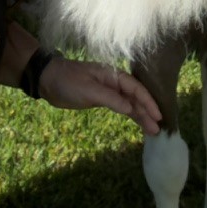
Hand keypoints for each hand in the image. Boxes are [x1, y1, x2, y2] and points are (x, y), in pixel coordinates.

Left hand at [37, 56, 161, 134]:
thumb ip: (110, 99)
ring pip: (130, 104)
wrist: (48, 80)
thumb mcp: (88, 90)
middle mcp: (114, 83)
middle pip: (136, 98)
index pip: (136, 89)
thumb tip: (131, 109)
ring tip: (153, 131)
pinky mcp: (102, 100)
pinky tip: (138, 123)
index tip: (158, 116)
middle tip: (158, 129)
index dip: (148, 102)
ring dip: (141, 116)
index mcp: (113, 76)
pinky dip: (130, 115)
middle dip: (147, 112)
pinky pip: (121, 108)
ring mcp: (109, 92)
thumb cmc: (67, 81)